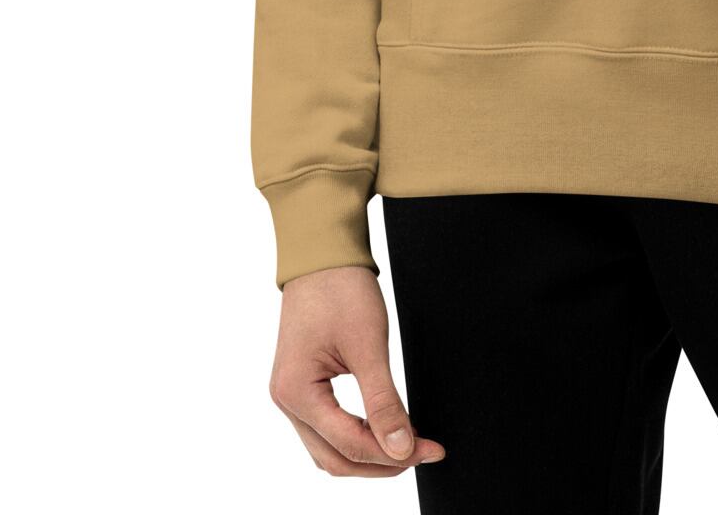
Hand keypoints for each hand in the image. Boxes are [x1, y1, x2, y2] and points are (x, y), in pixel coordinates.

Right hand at [269, 265, 446, 476]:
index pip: (349, 444)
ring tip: (407, 447)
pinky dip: (354, 438)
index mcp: (296, 392)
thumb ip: (384, 401)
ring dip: (367, 455)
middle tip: (423, 453)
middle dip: (381, 463)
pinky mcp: (301, 387)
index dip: (393, 454)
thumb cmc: (340, 289)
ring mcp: (291, 395)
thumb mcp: (368, 344)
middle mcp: (287, 400)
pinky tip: (381, 431)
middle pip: (335, 458)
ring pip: (329, 449)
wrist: (322, 255)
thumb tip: (402, 447)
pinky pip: (326, 429)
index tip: (430, 451)